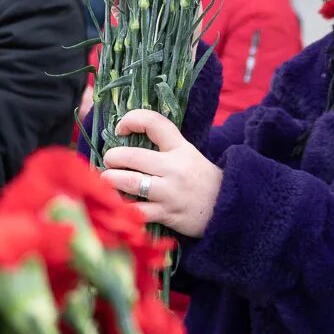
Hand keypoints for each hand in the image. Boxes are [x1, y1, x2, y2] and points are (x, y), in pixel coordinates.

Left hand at [99, 109, 222, 236]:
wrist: (228, 207)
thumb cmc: (201, 179)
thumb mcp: (188, 154)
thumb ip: (163, 146)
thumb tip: (126, 139)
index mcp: (180, 148)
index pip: (154, 123)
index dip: (131, 119)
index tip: (120, 129)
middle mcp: (174, 168)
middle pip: (132, 156)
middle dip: (112, 158)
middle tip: (108, 161)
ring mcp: (169, 192)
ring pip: (130, 183)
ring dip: (110, 180)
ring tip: (105, 180)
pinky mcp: (166, 214)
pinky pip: (136, 211)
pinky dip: (121, 207)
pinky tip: (115, 204)